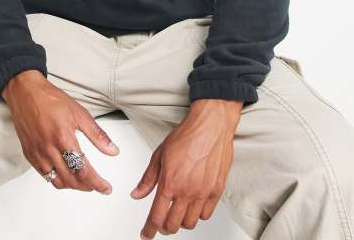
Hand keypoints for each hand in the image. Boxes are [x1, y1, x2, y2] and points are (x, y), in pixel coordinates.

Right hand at [1, 69, 119, 194]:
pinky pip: (45, 175)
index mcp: (63, 137)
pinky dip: (58, 179)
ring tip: (83, 181)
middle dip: (87, 186)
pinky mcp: (29, 154)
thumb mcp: (79, 113)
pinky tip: (65, 173)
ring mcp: (37, 153)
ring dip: (73, 186)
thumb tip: (112, 150)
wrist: (26, 92)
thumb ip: (97, 134)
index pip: (83, 170)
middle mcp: (48, 149)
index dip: (97, 182)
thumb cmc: (50, 99)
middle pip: (71, 180)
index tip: (105, 187)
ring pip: (57, 181)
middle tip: (97, 185)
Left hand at [130, 99, 242, 237]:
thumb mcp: (159, 154)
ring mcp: (203, 192)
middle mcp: (187, 190)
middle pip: (173, 225)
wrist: (210, 125)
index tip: (146, 234)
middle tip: (161, 222)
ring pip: (190, 223)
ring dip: (181, 222)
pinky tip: (193, 206)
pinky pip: (206, 214)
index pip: (156, 217)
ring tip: (177, 213)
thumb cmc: (187, 135)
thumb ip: (148, 178)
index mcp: (170, 182)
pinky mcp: (216, 190)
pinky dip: (198, 215)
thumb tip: (137, 194)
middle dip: (164, 227)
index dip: (149, 230)